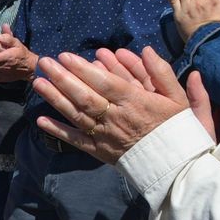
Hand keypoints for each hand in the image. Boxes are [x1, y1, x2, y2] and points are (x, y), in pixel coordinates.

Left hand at [31, 47, 213, 163]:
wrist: (181, 170)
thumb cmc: (181, 132)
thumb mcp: (180, 99)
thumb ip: (162, 73)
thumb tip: (146, 50)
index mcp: (136, 103)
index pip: (104, 83)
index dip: (83, 69)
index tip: (65, 56)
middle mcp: (117, 119)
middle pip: (84, 96)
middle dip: (62, 78)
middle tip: (44, 62)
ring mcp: (106, 136)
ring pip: (76, 115)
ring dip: (55, 98)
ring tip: (37, 83)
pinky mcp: (100, 152)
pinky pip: (76, 140)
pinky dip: (57, 130)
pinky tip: (40, 120)